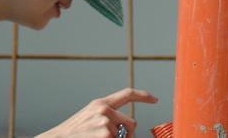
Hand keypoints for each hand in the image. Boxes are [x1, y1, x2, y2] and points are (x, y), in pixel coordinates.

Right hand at [39, 88, 157, 137]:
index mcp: (99, 104)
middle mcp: (103, 109)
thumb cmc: (72, 134)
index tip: (155, 99)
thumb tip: (126, 127)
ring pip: (123, 136)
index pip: (126, 94)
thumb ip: (107, 118)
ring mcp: (104, 121)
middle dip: (128, 135)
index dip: (143, 96)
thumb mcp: (89, 120)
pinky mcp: (104, 133)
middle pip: (131, 122)